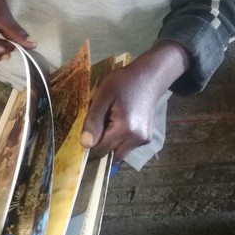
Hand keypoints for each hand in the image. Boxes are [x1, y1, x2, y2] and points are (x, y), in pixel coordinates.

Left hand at [81, 41, 189, 160]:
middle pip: (111, 155)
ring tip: (108, 122)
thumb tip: (85, 144)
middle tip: (96, 127)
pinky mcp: (147, 138)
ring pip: (120, 153)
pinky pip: (128, 147)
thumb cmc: (123, 82)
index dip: (90, 144)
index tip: (85, 131)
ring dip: (111, 143)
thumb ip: (93, 120)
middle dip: (101, 145)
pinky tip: (118, 123)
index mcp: (125, 129)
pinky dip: (120, 140)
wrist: (149, 78)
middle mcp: (137, 139)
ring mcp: (144, 140)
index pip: (101, 150)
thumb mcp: (103, 95)